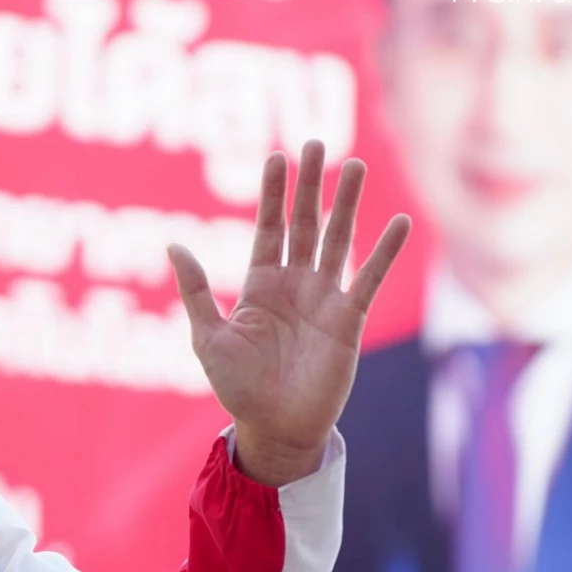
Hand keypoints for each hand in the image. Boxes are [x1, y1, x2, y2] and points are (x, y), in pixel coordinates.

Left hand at [168, 140, 410, 485]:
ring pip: (337, 241)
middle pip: (304, 223)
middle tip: (317, 144)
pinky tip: (398, 221)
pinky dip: (384, 251)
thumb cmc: (238, 387)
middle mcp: (294, 284)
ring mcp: (324, 299)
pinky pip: (369, 278)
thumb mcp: (208, 337)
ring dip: (346, 205)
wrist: (275, 427)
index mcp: (260, 284)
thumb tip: (173, 244)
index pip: (268, 227)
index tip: (277, 156)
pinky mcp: (349, 320)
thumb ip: (195, 290)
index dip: (273, 193)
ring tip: (355, 166)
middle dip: (310, 185)